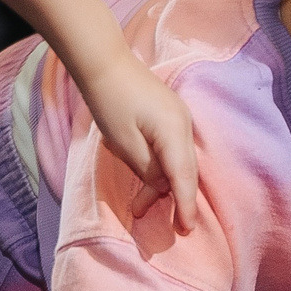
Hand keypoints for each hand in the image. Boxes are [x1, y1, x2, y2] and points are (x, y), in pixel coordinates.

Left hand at [80, 57, 200, 232]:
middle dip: (171, 197)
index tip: (186, 228)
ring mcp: (179, 118)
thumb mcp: (124, 142)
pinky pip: (172, 149)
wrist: (104, 62)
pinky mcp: (169, 115)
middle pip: (183, 170)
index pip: (184, 176)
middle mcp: (184, 124)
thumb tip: (163, 186)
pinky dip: (161, 166)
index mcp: (174, 131)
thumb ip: (147, 168)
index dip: (186, 204)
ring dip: (160, 182)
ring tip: (137, 204)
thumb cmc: (109, 101)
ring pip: (177, 160)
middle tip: (147, 217)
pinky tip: (146, 177)